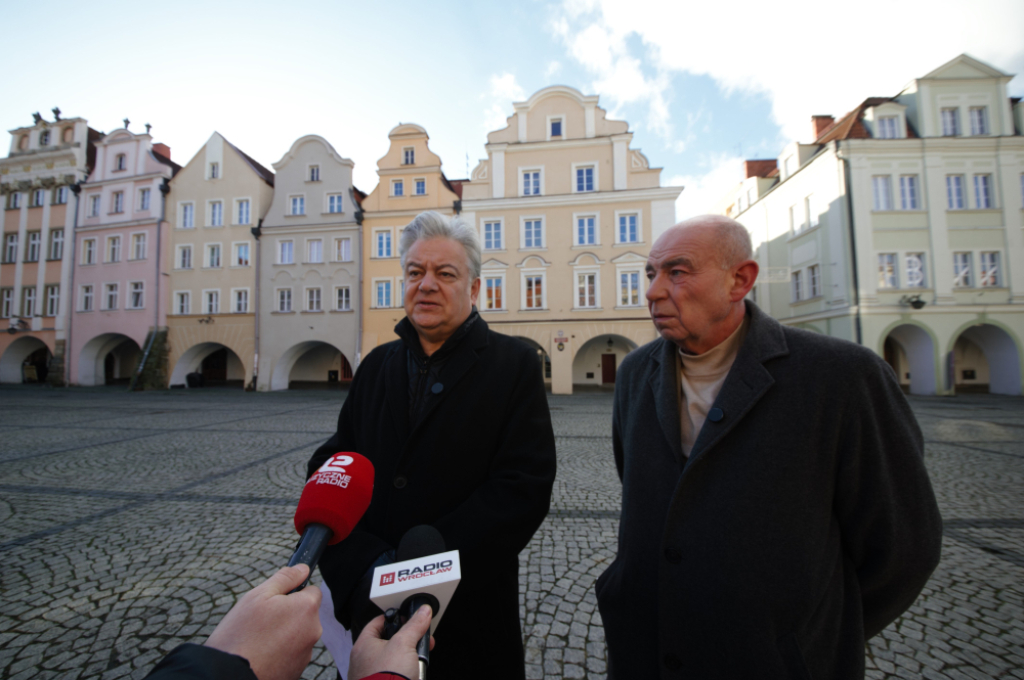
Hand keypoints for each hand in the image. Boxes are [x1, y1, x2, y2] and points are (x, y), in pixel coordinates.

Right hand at [205, 564, 322, 679]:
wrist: (230, 675)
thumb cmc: (242, 634)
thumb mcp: (258, 596)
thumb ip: (285, 578)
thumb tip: (303, 569)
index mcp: (307, 609)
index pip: (311, 591)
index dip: (293, 593)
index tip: (275, 601)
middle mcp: (313, 631)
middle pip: (304, 614)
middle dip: (287, 614)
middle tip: (261, 621)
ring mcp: (306, 653)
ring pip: (297, 634)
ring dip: (283, 633)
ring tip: (258, 639)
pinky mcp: (297, 670)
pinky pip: (291, 653)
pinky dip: (280, 652)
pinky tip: (261, 654)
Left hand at [349, 605, 434, 679]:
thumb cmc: (386, 678)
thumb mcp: (404, 644)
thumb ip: (414, 625)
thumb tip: (423, 612)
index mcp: (363, 645)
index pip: (378, 622)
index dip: (394, 618)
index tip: (408, 618)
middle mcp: (364, 661)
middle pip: (389, 642)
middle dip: (408, 642)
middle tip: (420, 642)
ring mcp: (371, 676)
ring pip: (395, 660)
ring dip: (410, 659)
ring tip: (417, 663)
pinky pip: (395, 675)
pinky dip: (406, 673)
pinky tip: (414, 674)